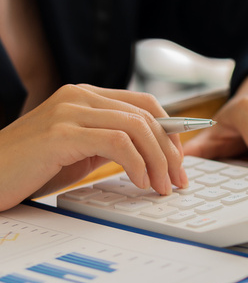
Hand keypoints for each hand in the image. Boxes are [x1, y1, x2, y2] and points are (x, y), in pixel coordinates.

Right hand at [0, 84, 186, 210]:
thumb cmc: (31, 168)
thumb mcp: (81, 150)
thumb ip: (111, 143)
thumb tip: (155, 153)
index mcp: (85, 96)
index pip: (145, 103)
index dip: (171, 131)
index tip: (180, 161)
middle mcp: (78, 96)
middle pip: (147, 115)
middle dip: (170, 151)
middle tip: (178, 180)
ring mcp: (69, 111)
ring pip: (137, 127)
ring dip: (158, 160)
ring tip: (162, 186)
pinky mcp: (62, 133)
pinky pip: (117, 142)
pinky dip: (137, 163)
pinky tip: (140, 182)